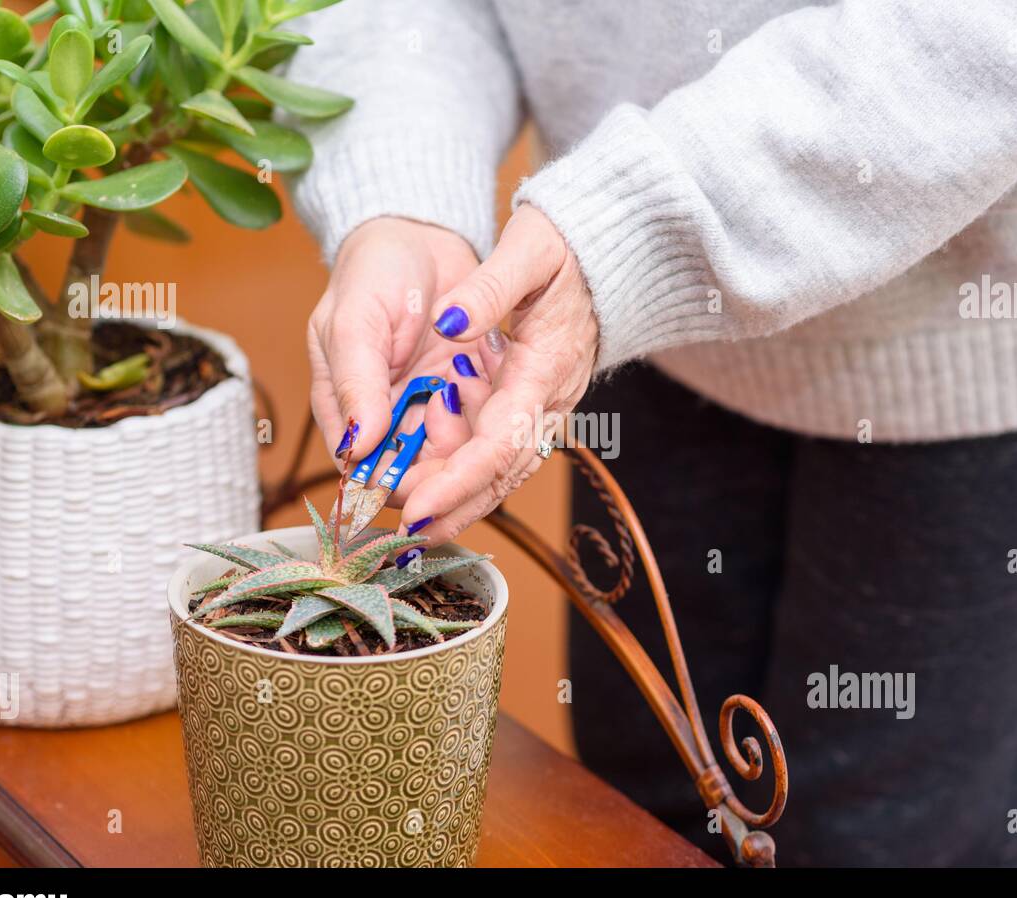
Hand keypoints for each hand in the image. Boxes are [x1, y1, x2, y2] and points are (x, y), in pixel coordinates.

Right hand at [308, 216, 485, 461]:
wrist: (420, 233)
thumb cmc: (372, 272)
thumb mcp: (354, 322)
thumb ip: (354, 383)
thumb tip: (357, 446)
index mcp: (347, 410)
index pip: (366, 473)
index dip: (395, 485)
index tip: (424, 469)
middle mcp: (389, 419)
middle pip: (416, 474)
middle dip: (443, 463)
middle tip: (455, 416)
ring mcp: (430, 408)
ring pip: (454, 455)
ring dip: (468, 434)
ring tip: (463, 377)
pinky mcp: (467, 393)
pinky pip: (483, 423)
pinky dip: (489, 409)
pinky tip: (483, 368)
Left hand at [396, 205, 598, 542]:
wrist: (612, 249)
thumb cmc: (569, 245)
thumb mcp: (529, 251)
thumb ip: (488, 291)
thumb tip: (448, 324)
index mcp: (544, 369)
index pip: (499, 443)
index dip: (456, 480)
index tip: (415, 506)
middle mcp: (549, 399)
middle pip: (501, 472)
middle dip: (454, 507)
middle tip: (405, 535)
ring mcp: (544, 405)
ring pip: (500, 467)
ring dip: (457, 496)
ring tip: (409, 515)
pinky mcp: (534, 402)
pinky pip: (499, 447)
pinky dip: (464, 469)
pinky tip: (428, 476)